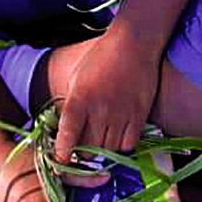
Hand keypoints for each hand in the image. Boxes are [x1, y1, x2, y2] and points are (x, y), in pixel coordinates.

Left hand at [51, 28, 158, 169]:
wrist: (133, 42)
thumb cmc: (101, 57)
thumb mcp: (77, 78)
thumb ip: (72, 105)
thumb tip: (66, 133)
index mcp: (79, 99)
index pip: (67, 137)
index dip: (62, 154)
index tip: (62, 159)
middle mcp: (99, 110)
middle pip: (89, 151)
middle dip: (84, 153)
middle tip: (84, 146)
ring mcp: (120, 114)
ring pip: (109, 151)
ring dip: (103, 149)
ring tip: (102, 137)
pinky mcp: (139, 115)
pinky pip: (129, 145)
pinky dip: (122, 144)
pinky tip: (118, 133)